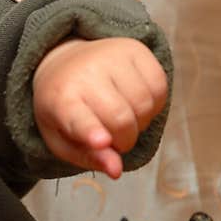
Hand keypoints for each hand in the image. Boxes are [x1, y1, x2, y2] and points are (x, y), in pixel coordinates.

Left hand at [32, 36, 167, 178]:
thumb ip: (88, 158)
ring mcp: (112, 56)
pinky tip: (136, 103)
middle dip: (125, 141)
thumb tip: (116, 171)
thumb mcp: (63, 140)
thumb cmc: (66, 109)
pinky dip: (154, 104)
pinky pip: (160, 87)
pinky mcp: (135, 49)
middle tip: (114, 140)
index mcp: (60, 100)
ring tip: (123, 118)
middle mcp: (86, 73)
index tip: (101, 141)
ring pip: (145, 105)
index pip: (78, 118)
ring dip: (140, 123)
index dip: (91, 132)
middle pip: (122, 119)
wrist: (67, 63)